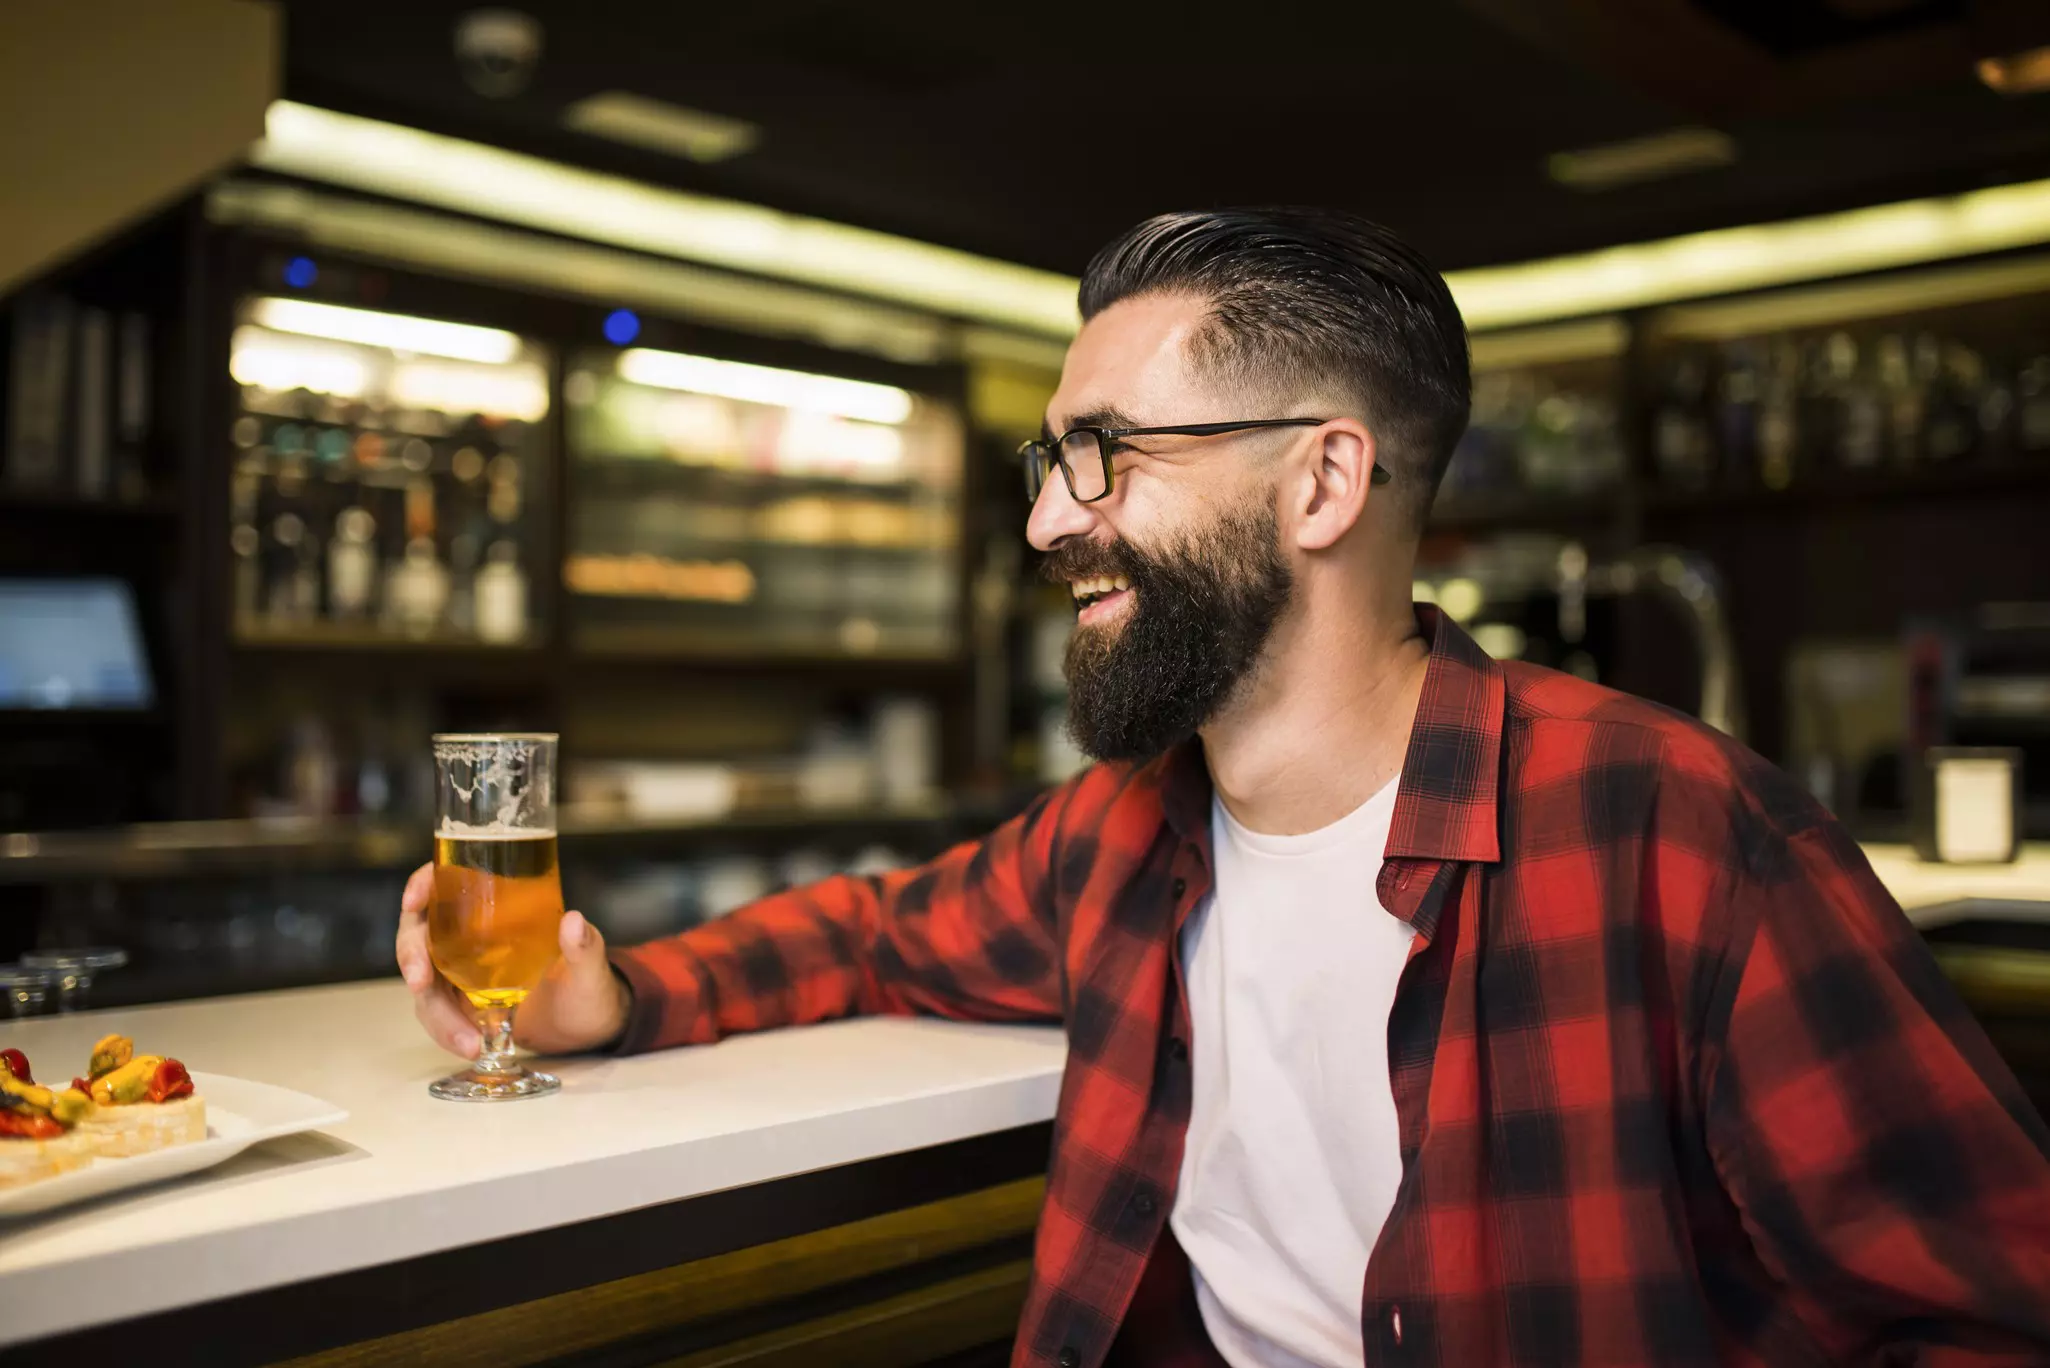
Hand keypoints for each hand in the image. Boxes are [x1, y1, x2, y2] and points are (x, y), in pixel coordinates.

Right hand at [396, 863, 630, 1058]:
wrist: (585, 1030)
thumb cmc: (587, 985)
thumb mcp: (591, 967)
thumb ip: (586, 947)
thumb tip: (574, 921)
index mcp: (498, 909)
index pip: (447, 883)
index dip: (423, 885)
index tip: (414, 900)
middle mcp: (469, 936)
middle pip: (419, 933)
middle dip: (412, 955)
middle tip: (421, 981)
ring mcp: (459, 971)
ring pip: (424, 981)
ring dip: (435, 1011)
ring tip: (468, 1040)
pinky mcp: (458, 1004)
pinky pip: (437, 1013)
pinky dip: (447, 1031)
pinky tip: (472, 1045)